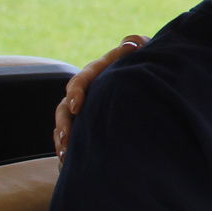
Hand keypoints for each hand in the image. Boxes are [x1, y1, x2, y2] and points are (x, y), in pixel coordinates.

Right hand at [53, 35, 149, 163]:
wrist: (149, 76)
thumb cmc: (145, 60)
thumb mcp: (143, 50)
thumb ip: (135, 45)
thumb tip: (132, 43)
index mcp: (96, 72)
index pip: (80, 80)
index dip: (76, 92)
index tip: (77, 105)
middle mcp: (86, 92)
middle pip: (65, 108)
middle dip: (64, 124)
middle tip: (65, 139)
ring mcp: (85, 110)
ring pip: (65, 126)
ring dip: (62, 141)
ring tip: (65, 157)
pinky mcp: (88, 124)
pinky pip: (73, 139)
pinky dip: (71, 151)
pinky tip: (70, 167)